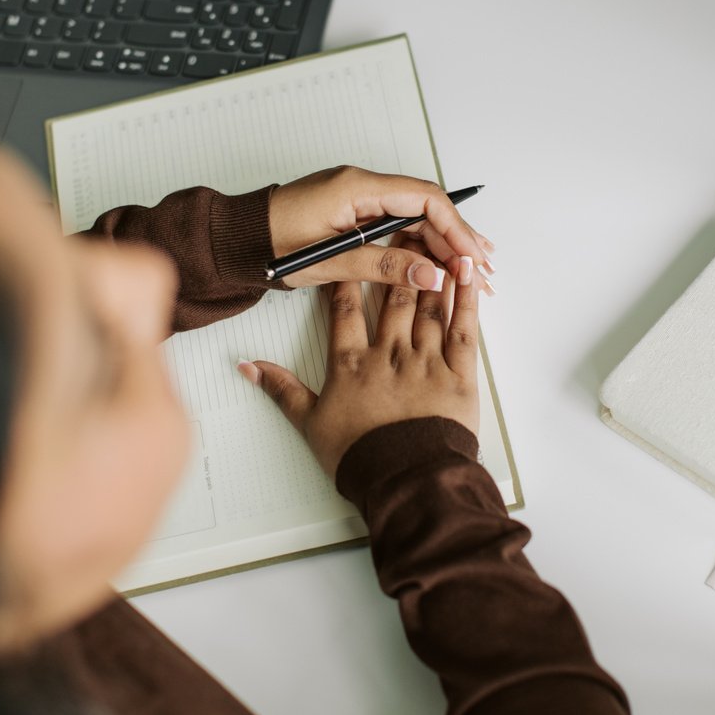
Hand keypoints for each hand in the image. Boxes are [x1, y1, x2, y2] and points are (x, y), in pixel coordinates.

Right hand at [239, 242, 479, 476]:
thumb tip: (248, 366)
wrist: (406, 482)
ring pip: (427, 306)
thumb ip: (281, 389)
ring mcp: (425, 362)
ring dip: (432, 272)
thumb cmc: (360, 458)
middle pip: (391, 298)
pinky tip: (467, 275)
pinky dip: (466, 300)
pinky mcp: (459, 376)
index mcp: (351, 364)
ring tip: (436, 243)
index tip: (349, 252)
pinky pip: (463, 330)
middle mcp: (388, 354)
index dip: (346, 278)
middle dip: (396, 262)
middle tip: (402, 232)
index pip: (345, 310)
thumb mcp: (310, 424)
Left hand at [268, 165, 493, 292]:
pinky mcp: (353, 211)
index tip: (473, 257)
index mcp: (357, 187)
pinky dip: (421, 243)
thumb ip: (384, 265)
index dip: (455, 228)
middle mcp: (363, 185)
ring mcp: (359, 197)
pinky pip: (398, 222)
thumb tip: (432, 275)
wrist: (235, 240)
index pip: (424, 199)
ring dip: (444, 243)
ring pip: (415, 216)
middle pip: (426, 207)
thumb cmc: (270, 246)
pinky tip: (439, 261)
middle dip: (457, 238)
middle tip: (484, 270)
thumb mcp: (330, 261)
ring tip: (472, 270)